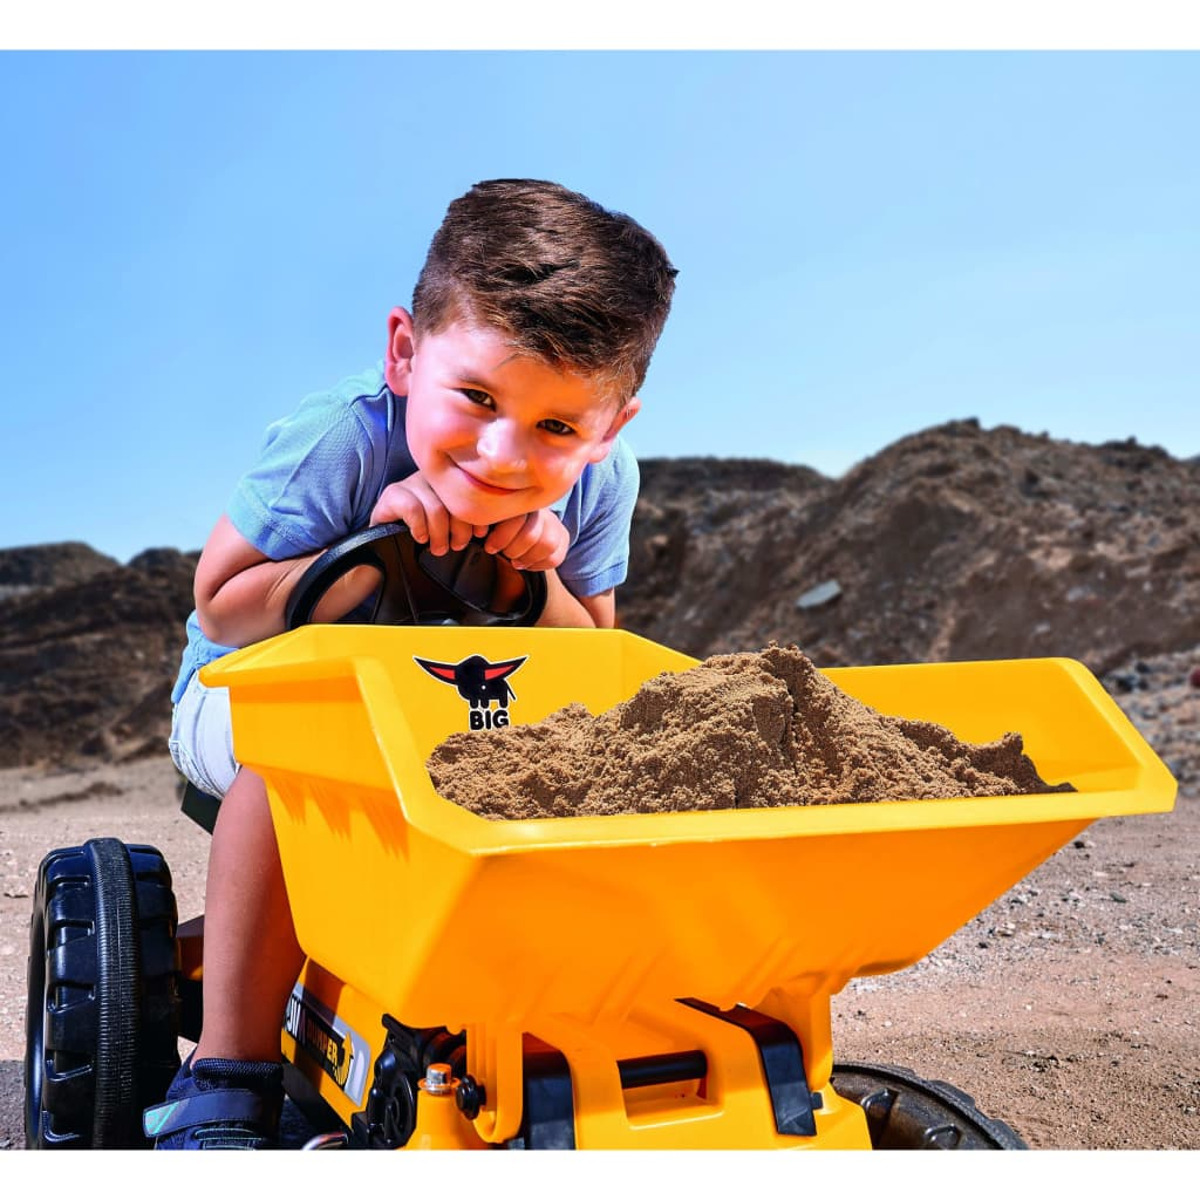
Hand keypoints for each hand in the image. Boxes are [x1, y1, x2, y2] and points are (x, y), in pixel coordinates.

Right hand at [370, 472, 487, 555]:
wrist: (389, 550)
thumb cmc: (429, 538)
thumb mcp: (455, 528)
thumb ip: (470, 522)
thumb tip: (485, 528)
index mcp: (452, 481)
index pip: (473, 491)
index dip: (479, 515)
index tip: (480, 534)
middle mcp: (433, 476)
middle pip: (457, 500)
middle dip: (461, 529)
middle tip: (456, 546)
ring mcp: (411, 483)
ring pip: (437, 507)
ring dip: (439, 534)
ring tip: (438, 547)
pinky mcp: (392, 494)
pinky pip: (412, 508)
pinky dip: (420, 527)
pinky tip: (420, 537)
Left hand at [484, 509, 569, 571]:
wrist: (520, 524)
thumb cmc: (497, 522)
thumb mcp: (486, 518)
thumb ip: (479, 521)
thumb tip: (476, 533)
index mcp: (519, 502)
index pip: (516, 517)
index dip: (501, 537)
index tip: (490, 546)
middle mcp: (540, 510)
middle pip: (531, 535)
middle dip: (513, 550)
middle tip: (503, 553)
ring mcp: (554, 524)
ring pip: (547, 544)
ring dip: (527, 557)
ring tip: (515, 560)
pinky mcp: (563, 538)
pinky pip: (555, 557)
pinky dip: (538, 564)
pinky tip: (527, 563)